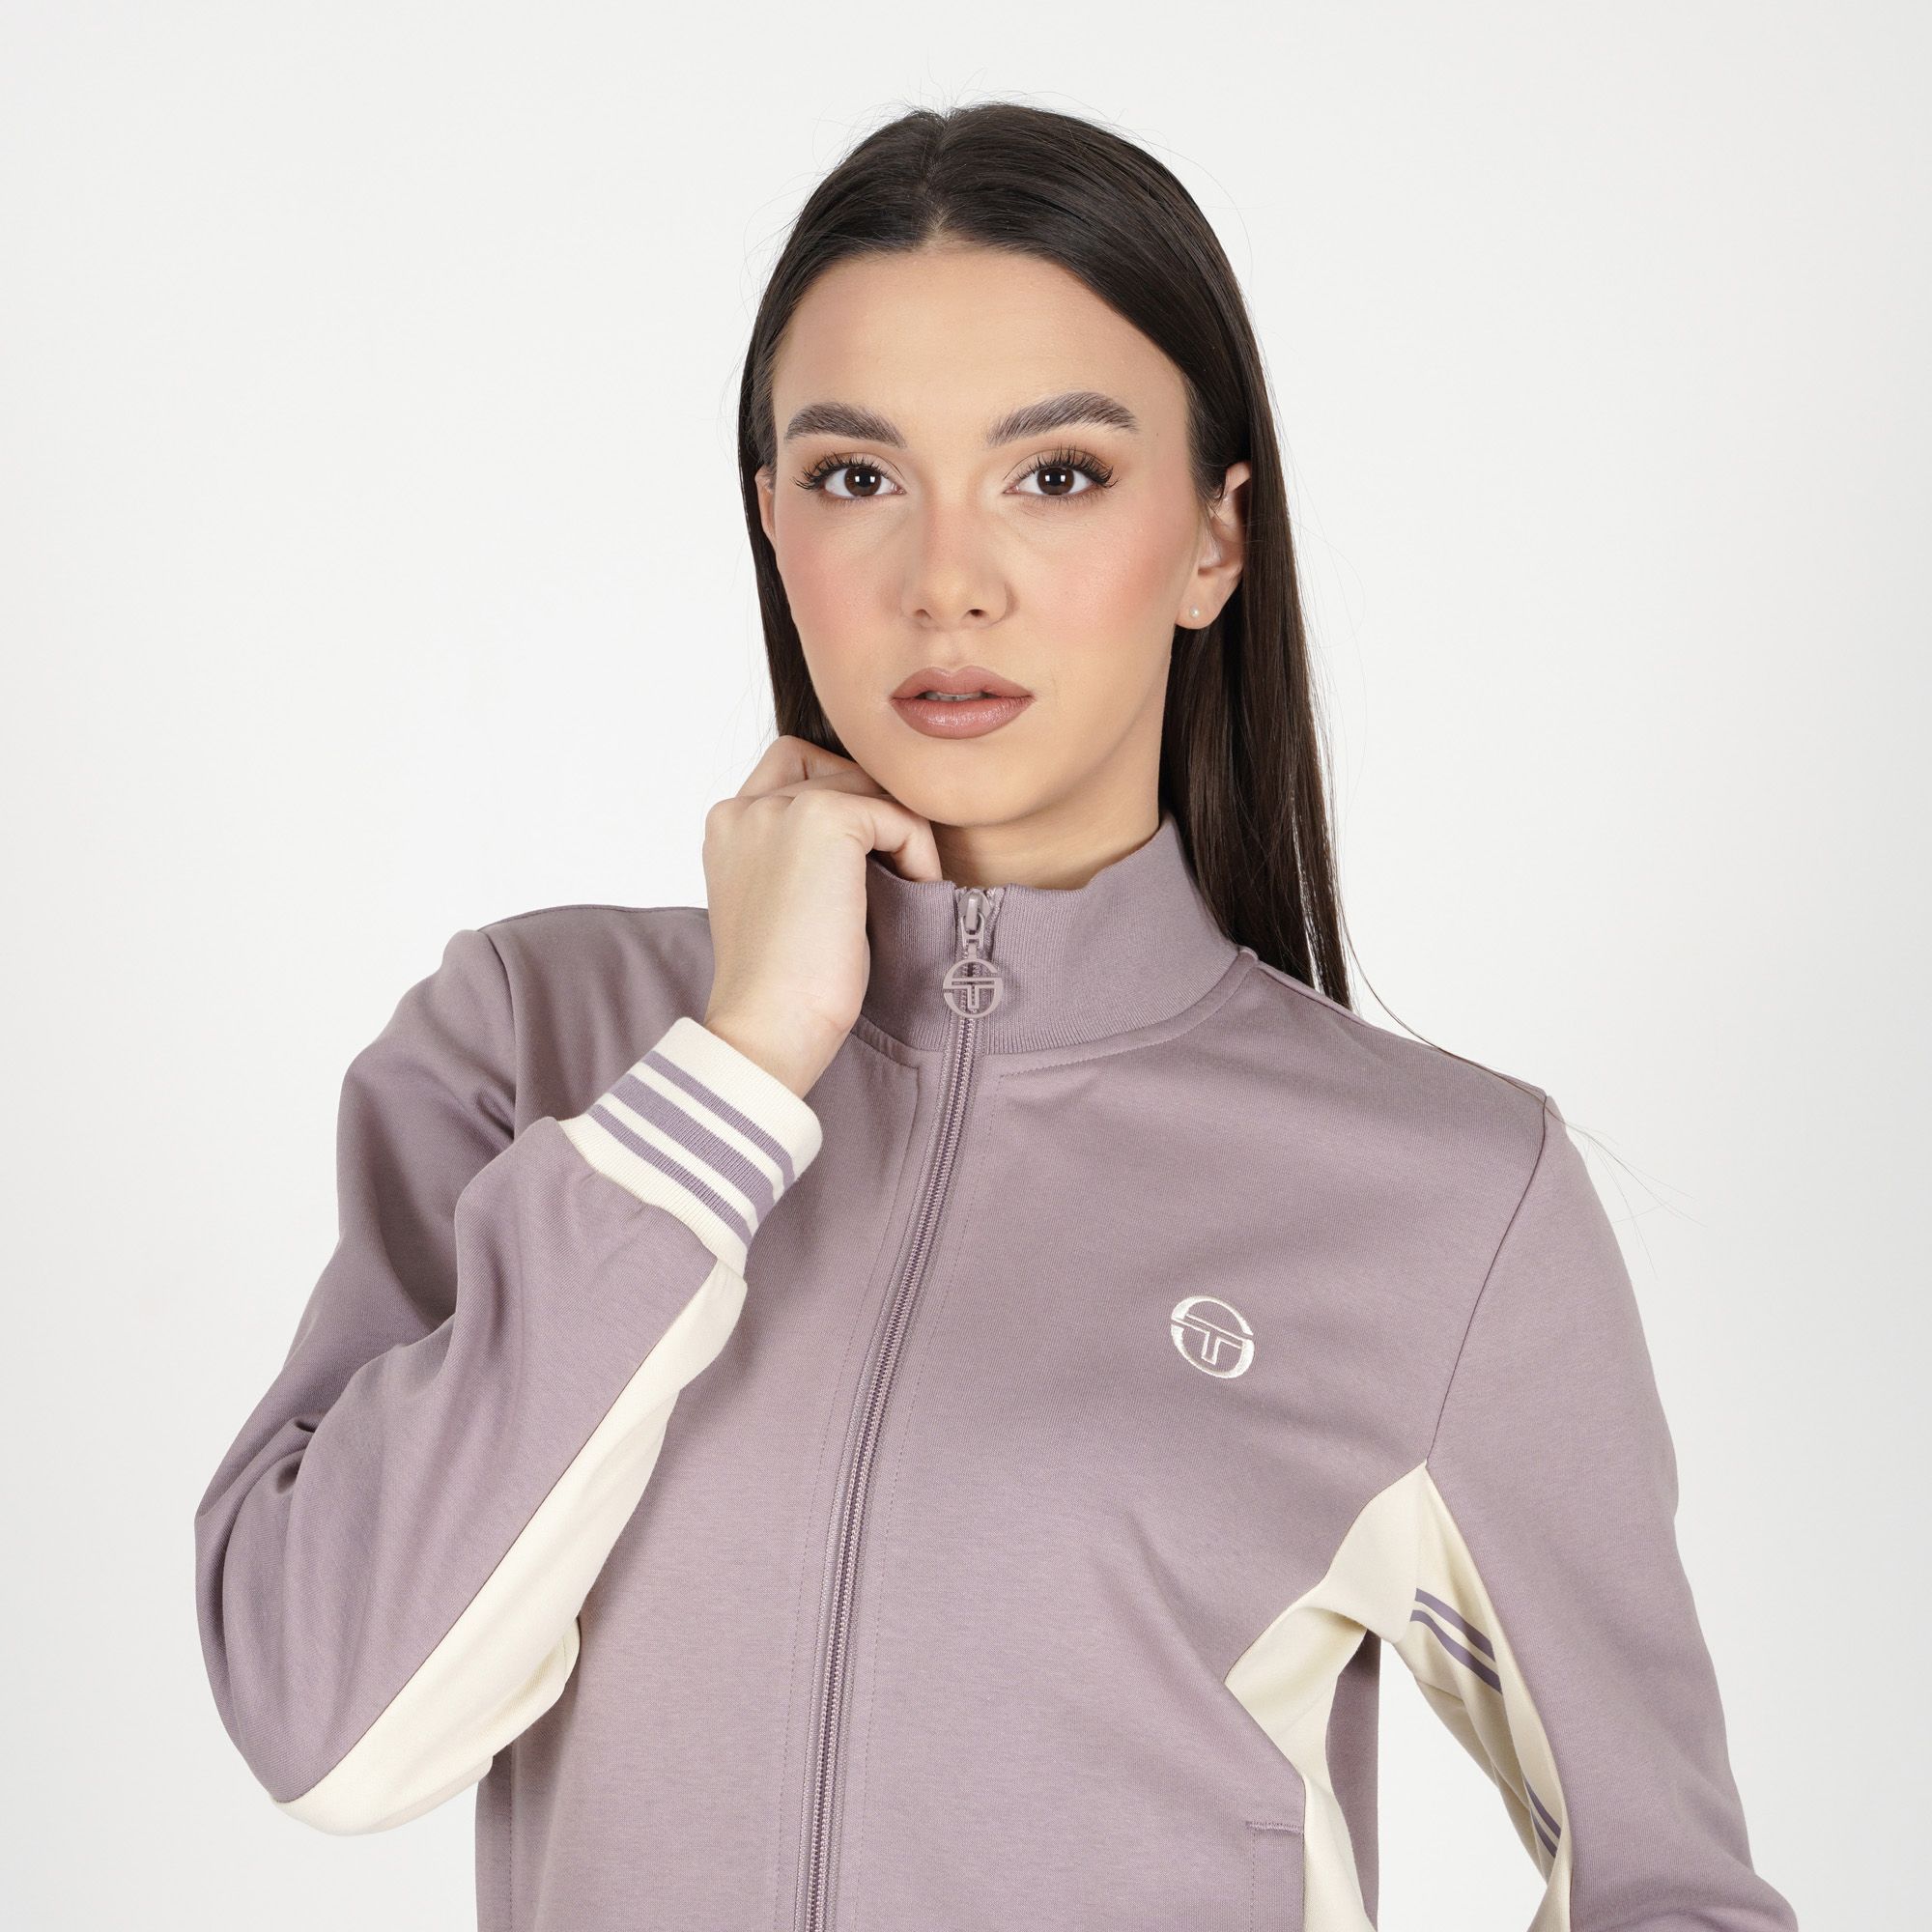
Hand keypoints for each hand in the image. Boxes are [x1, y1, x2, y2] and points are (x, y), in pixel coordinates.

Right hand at [699, 739, 941, 1098]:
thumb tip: (873, 829)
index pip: (797, 769)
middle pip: (841, 773)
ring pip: (872, 790)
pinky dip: (919, 853)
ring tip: (906, 890)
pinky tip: (916, 893)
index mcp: (727, 825)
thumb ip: (798, 853)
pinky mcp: (824, 820)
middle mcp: (744, 805)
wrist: (768, 1027)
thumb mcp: (780, 901)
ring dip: (900, 835)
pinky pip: (899, 815)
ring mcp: (779, 808)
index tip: (863, 868)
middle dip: (877, 821)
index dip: (844, 807)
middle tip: (896, 880)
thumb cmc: (783, 985)